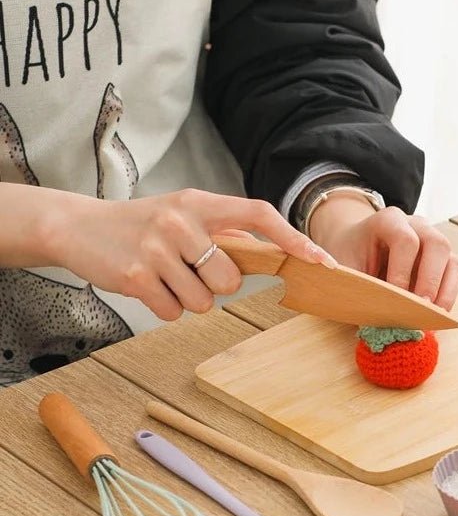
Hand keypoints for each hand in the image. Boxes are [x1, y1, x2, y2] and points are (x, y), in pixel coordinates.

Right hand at [44, 187, 335, 320]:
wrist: (79, 227)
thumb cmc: (143, 225)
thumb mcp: (184, 215)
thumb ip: (225, 232)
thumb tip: (272, 254)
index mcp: (200, 203)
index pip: (259, 215)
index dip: (293, 239)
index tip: (321, 261)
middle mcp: (180, 221)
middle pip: (231, 280)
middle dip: (215, 286)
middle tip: (187, 269)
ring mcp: (157, 248)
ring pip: (204, 302)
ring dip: (187, 298)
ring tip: (164, 275)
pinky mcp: (136, 276)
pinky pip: (174, 313)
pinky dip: (164, 306)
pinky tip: (147, 285)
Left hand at [308, 193, 457, 309]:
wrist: (356, 244)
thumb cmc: (350, 255)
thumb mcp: (346, 268)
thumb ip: (360, 287)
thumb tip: (380, 321)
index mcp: (388, 220)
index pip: (405, 239)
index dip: (402, 271)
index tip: (394, 297)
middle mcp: (417, 226)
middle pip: (437, 244)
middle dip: (430, 281)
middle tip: (421, 308)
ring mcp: (433, 240)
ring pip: (452, 261)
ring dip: (445, 292)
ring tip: (432, 316)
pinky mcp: (442, 259)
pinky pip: (455, 274)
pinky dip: (448, 295)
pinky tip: (435, 313)